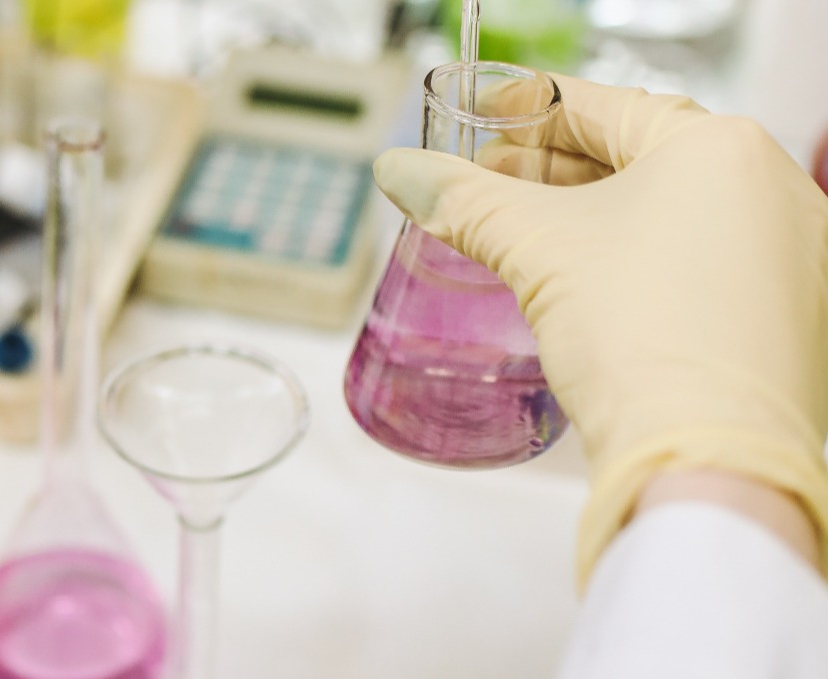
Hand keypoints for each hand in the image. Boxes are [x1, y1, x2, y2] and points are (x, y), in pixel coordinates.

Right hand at [373, 74, 827, 586]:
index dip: (531, 109)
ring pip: (668, 215)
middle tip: (485, 181)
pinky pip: (694, 263)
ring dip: (590, 218)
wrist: (705, 462)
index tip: (483, 116)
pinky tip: (580, 282)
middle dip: (551, 170)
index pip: (608, 107)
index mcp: (724, 151)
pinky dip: (633, 261)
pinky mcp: (781, 319)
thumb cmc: (645, 341)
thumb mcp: (537, 250)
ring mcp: (789, 260)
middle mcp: (775, 193)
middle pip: (639, 160)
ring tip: (518, 233)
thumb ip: (462, 199)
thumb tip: (401, 171)